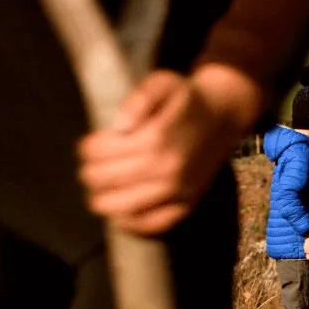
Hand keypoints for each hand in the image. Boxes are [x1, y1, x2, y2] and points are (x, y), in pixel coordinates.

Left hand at [79, 64, 260, 235]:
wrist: (222, 115)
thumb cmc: (186, 98)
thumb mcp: (162, 83)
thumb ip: (139, 99)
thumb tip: (119, 127)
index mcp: (156, 138)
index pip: (99, 153)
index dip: (86, 149)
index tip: (88, 145)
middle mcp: (166, 169)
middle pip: (104, 180)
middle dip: (89, 172)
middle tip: (91, 165)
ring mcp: (176, 191)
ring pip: (119, 207)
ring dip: (101, 197)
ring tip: (101, 187)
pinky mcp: (186, 205)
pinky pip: (149, 225)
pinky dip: (128, 222)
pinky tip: (120, 209)